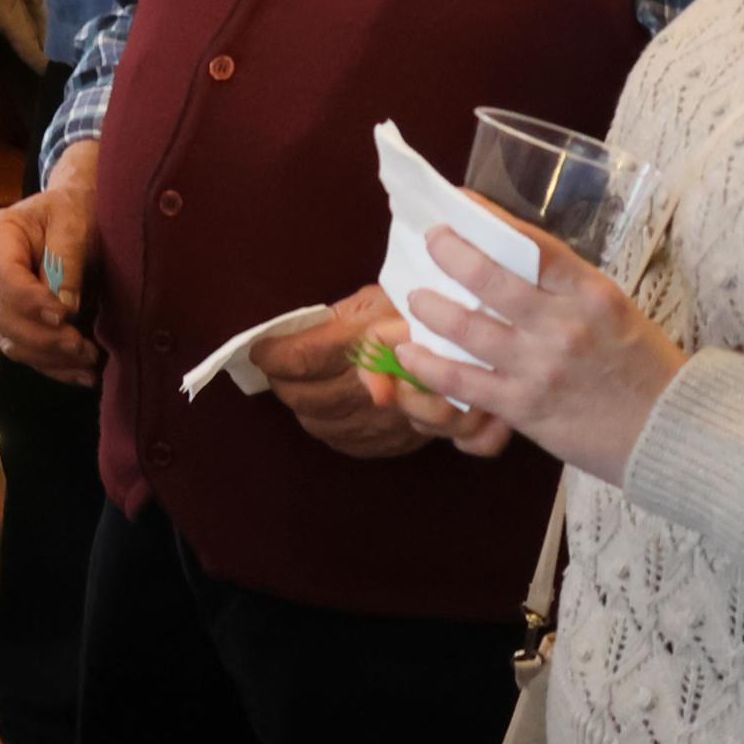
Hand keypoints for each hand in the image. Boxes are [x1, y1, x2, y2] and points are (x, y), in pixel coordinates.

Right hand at [0, 143, 101, 380]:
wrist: (73, 216)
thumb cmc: (73, 211)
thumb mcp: (75, 222)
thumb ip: (68, 260)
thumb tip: (66, 308)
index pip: (2, 277)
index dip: (30, 301)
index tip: (67, 314)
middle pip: (1, 314)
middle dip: (43, 337)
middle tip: (83, 347)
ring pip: (10, 340)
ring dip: (50, 358)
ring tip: (89, 364)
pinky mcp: (12, 322)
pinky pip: (25, 352)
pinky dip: (53, 368)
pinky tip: (82, 375)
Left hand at [248, 288, 438, 457]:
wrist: (482, 349)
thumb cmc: (422, 313)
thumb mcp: (378, 299)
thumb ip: (335, 322)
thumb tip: (289, 338)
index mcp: (368, 343)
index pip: (300, 360)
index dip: (272, 357)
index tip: (261, 350)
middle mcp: (375, 388)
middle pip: (305, 399)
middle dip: (282, 384)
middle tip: (277, 369)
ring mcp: (389, 421)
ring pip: (322, 425)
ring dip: (304, 407)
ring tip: (302, 387)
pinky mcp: (399, 441)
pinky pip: (348, 444)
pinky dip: (331, 428)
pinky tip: (333, 409)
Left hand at [361, 223, 685, 486]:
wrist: (673, 431)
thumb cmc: (644, 367)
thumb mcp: (614, 312)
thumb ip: (565, 290)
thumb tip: (510, 264)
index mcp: (591, 293)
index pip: (531, 244)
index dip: (488, 218)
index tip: (459, 202)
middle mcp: (564, 324)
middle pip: (488, 278)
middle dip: (448, 252)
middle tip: (430, 242)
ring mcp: (540, 366)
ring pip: (465, 327)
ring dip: (429, 307)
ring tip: (415, 298)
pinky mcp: (523, 405)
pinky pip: (461, 380)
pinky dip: (427, 363)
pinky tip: (409, 351)